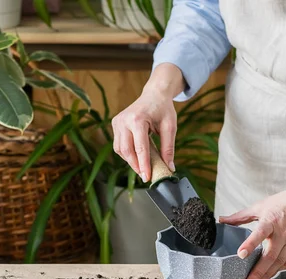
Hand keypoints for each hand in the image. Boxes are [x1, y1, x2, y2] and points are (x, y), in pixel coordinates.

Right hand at [112, 63, 183, 181]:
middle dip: (135, 165)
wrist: (154, 94)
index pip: (140, 148)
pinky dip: (127, 153)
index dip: (144, 165)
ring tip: (142, 166)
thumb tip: (169, 168)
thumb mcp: (170, 127)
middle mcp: (124, 120)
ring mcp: (117, 121)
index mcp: (138, 119)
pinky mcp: (115, 124)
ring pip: (120, 149)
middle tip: (145, 176)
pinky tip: (136, 156)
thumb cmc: (163, 109)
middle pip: (126, 151)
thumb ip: (168, 148)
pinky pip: (118, 144)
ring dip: (130, 161)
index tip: (147, 177)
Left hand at [219, 161, 285, 278]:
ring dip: (267, 275)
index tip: (241, 254)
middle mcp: (282, 232)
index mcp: (270, 220)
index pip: (259, 233)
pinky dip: (279, 270)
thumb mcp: (260, 206)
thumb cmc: (284, 202)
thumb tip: (221, 220)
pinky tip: (270, 276)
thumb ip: (240, 216)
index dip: (250, 244)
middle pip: (269, 255)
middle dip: (258, 272)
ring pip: (279, 262)